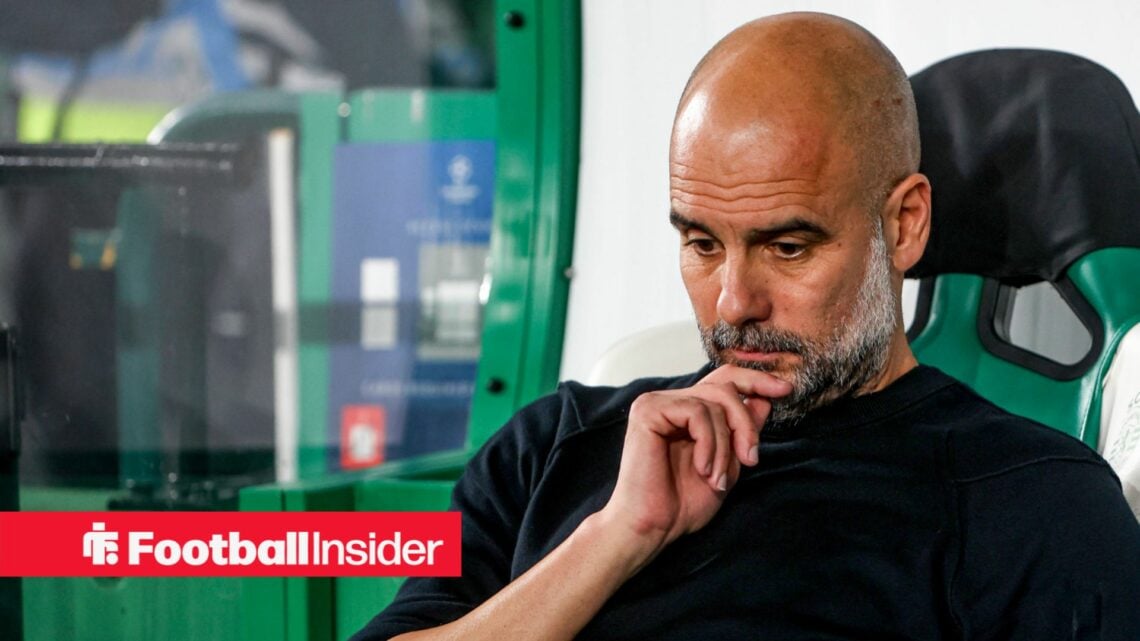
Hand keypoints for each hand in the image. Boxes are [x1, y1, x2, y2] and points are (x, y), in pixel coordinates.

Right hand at [598, 365, 791, 565]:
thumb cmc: (682, 503)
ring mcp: (656, 403)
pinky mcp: (648, 411)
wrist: (652, 527)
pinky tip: (702, 470)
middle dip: (745, 423)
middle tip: (751, 459)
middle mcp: (669, 401)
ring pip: (714, 403)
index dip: (756, 380)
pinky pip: (697, 413)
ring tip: (717, 478)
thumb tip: (764, 400)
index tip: (786, 389)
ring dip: (725, 445)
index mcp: (685, 411)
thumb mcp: (727, 465)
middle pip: (724, 387)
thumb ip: (741, 433)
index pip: (724, 380)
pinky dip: (708, 444)